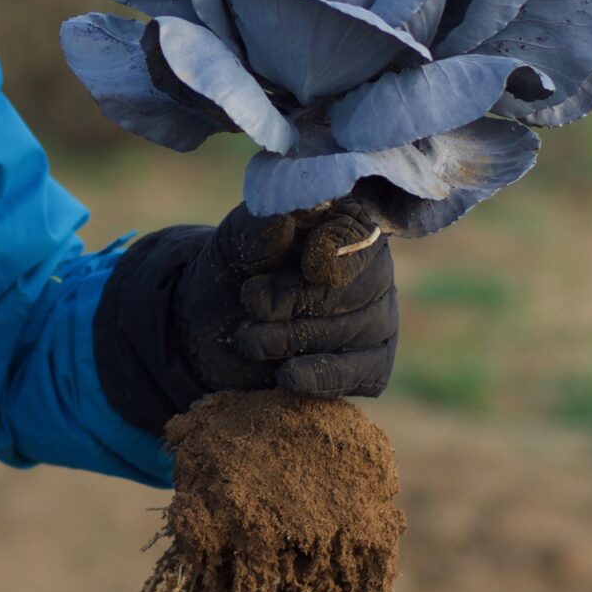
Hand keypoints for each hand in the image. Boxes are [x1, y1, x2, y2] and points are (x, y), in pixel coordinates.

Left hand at [171, 197, 397, 398]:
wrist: (213, 328)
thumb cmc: (233, 272)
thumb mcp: (234, 245)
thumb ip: (260, 228)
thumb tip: (288, 215)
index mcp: (344, 220)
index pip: (362, 228)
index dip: (342, 246)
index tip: (310, 266)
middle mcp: (373, 266)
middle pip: (358, 285)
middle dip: (298, 298)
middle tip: (250, 301)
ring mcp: (379, 315)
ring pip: (353, 329)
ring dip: (293, 336)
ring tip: (246, 338)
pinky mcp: (372, 363)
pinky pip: (360, 372)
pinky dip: (322, 375)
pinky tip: (287, 376)